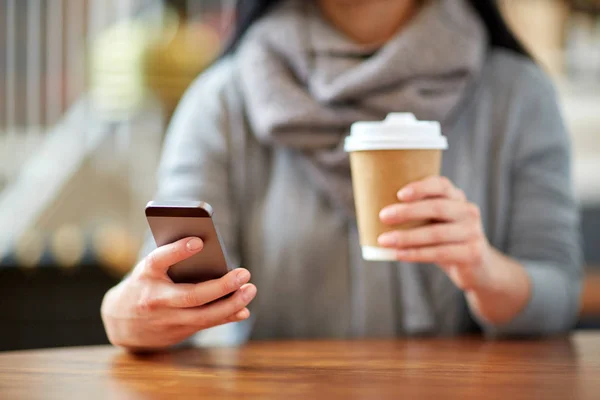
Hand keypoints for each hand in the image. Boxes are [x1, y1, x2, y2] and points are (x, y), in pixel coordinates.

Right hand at [101, 237, 256, 351]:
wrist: (119, 320)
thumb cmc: (144, 283)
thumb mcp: (151, 268)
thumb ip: (174, 260)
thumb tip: (210, 253)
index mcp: (146, 274)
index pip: (160, 260)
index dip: (178, 250)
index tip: (199, 241)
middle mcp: (155, 298)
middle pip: (192, 296)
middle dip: (221, 286)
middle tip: (244, 273)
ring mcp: (165, 319)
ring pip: (203, 315)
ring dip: (231, 304)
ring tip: (250, 290)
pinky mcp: (175, 333)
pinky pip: (205, 325)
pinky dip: (226, 317)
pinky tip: (243, 309)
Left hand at [378, 176, 492, 291]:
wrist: (479, 269)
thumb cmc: (446, 241)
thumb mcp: (436, 223)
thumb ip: (417, 215)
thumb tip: (374, 213)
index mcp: (457, 198)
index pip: (441, 185)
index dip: (421, 187)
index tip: (399, 193)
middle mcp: (468, 211)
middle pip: (437, 207)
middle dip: (407, 211)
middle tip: (383, 216)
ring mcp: (473, 232)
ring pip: (436, 233)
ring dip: (406, 237)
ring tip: (383, 240)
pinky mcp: (473, 253)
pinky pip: (439, 253)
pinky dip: (415, 254)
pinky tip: (397, 255)